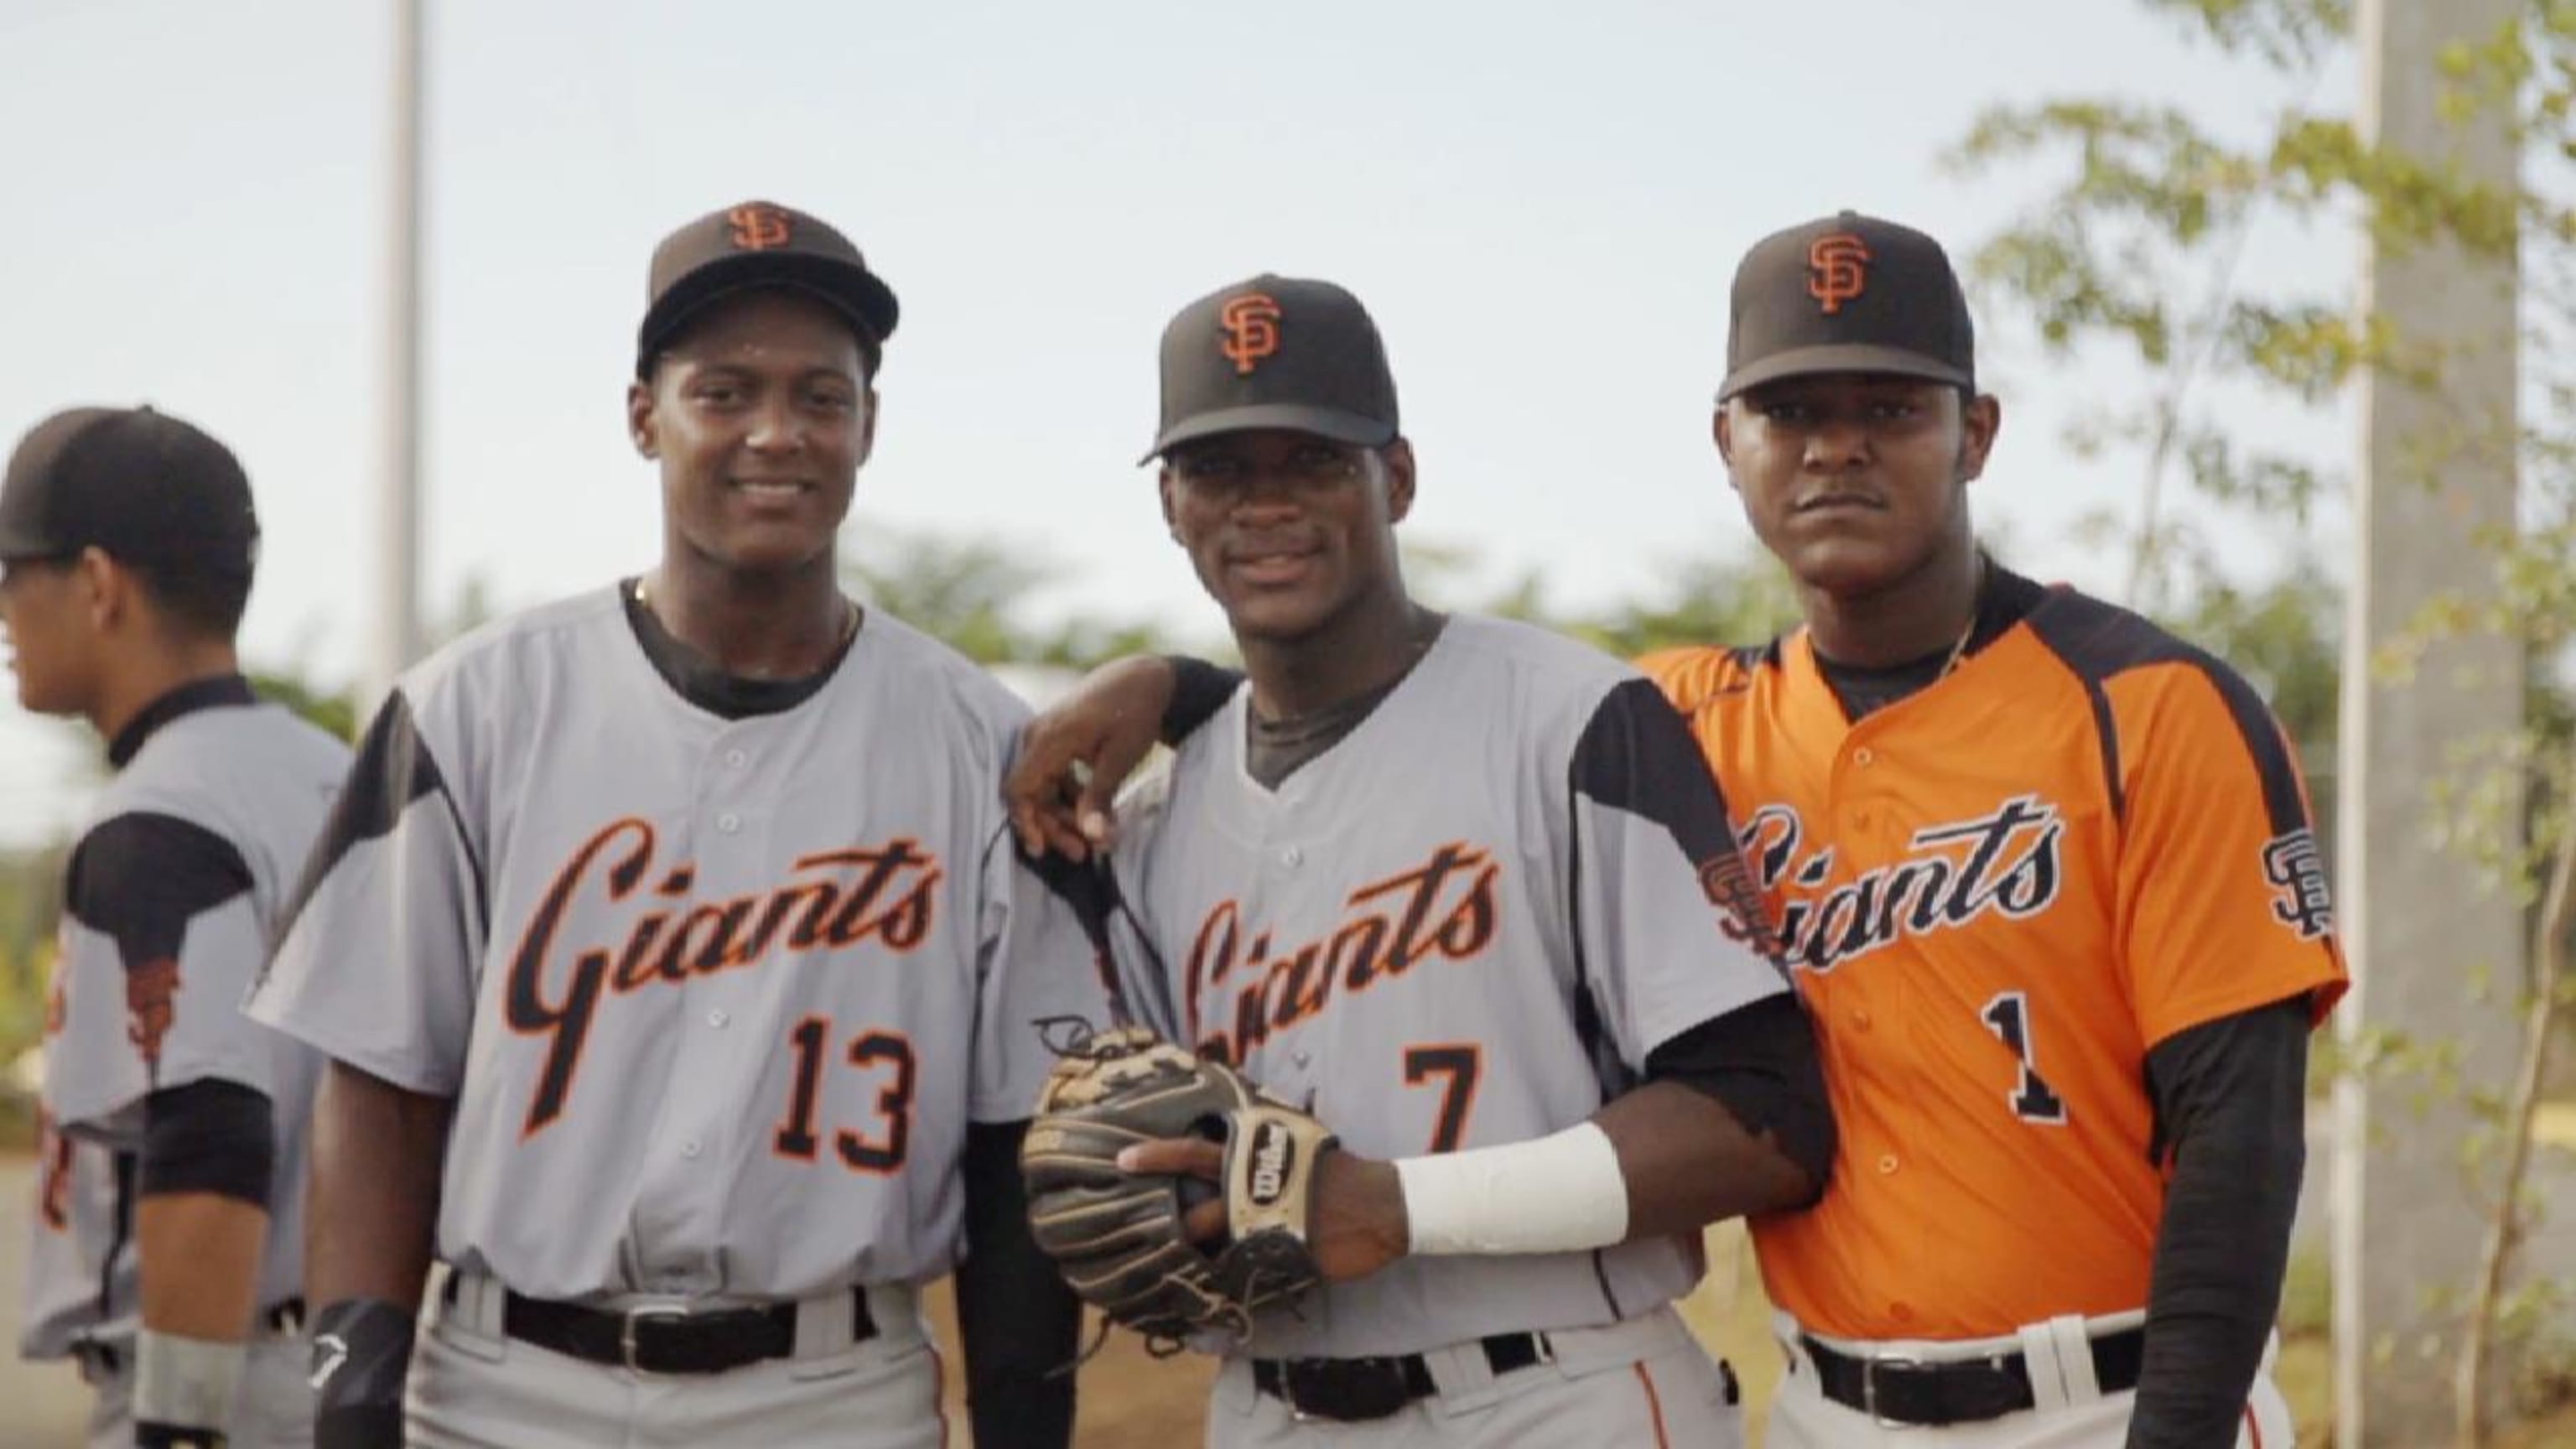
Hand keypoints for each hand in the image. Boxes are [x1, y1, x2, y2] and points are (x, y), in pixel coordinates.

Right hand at [1007, 656, 1177, 860]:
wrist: (1141, 679)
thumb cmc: (1133, 714)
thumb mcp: (1121, 759)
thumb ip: (1100, 798)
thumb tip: (1093, 837)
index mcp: (1049, 739)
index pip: (1018, 789)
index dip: (1026, 823)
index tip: (1043, 851)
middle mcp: (1037, 737)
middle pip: (1031, 794)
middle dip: (1055, 827)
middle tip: (1086, 853)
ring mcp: (1044, 738)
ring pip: (1043, 789)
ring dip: (1065, 816)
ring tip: (1098, 839)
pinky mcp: (1054, 742)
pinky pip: (1052, 778)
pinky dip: (1071, 799)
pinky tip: (1096, 815)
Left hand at [1116, 1138, 1409, 1281]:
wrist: (1378, 1204)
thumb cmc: (1337, 1169)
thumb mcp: (1298, 1139)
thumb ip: (1262, 1140)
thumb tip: (1232, 1128)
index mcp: (1252, 1152)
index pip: (1194, 1151)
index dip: (1158, 1155)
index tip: (1123, 1159)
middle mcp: (1249, 1186)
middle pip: (1195, 1201)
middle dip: (1162, 1209)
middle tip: (1129, 1213)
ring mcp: (1261, 1222)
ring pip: (1212, 1239)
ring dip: (1190, 1247)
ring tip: (1167, 1256)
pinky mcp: (1276, 1253)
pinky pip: (1240, 1268)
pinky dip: (1223, 1274)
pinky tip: (1208, 1283)